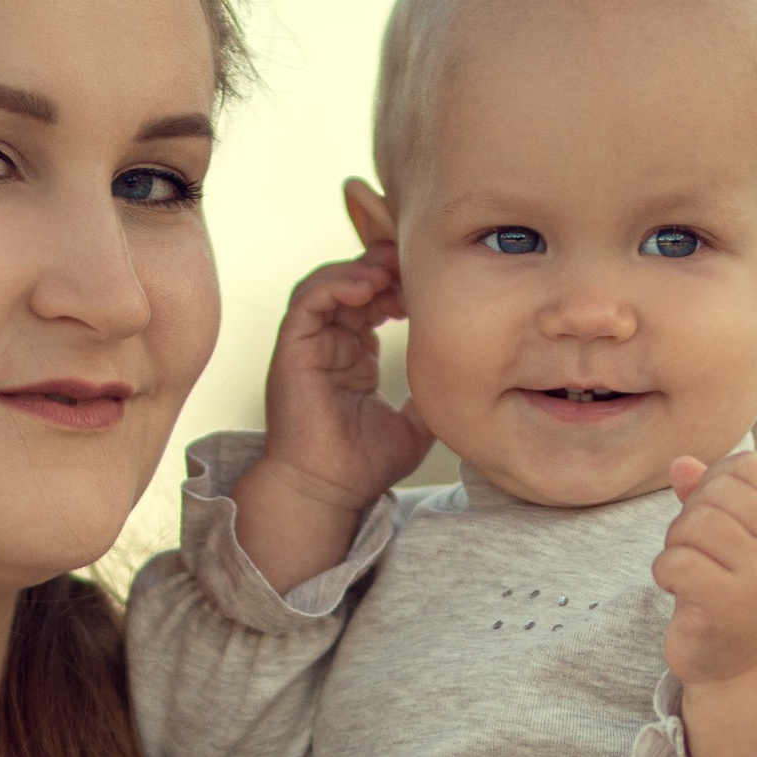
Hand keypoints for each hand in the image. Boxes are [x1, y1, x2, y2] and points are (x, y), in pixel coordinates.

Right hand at [251, 247, 431, 527]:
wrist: (327, 492)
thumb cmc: (365, 466)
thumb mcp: (415, 425)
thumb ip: (431, 395)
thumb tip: (464, 377)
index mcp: (352, 358)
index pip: (372, 303)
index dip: (398, 286)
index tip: (429, 284)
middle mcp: (328, 346)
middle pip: (350, 285)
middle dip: (382, 268)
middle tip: (413, 263)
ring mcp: (308, 346)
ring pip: (326, 285)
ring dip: (358, 270)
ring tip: (389, 271)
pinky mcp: (291, 350)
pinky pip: (308, 301)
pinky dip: (335, 285)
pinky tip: (367, 286)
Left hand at [651, 448, 756, 687]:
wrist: (741, 668)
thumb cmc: (731, 598)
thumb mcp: (730, 543)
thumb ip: (707, 497)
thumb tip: (680, 463)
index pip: (746, 467)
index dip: (713, 483)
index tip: (709, 520)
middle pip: (715, 494)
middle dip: (687, 518)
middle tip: (690, 551)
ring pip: (694, 525)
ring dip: (674, 545)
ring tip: (684, 570)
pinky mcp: (725, 604)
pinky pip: (677, 561)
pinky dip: (664, 572)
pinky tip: (675, 589)